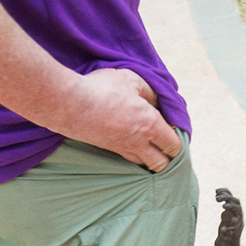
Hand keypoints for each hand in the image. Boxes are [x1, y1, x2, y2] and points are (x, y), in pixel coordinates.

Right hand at [55, 68, 181, 171]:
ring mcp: (121, 149)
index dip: (177, 140)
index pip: (174, 146)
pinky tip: (130, 141)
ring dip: (150, 158)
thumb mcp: (132, 80)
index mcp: (149, 125)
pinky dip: (134, 154)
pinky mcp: (107, 149)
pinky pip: (128, 159)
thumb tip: (159, 102)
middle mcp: (138, 143)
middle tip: (164, 142)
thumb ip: (151, 92)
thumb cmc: (101, 89)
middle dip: (167, 157)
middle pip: (161, 165)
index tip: (172, 128)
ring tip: (149, 144)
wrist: (68, 103)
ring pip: (144, 164)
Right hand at [214, 188, 243, 245]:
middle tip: (217, 199)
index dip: (231, 206)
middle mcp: (238, 215)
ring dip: (225, 194)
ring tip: (216, 193)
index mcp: (239, 221)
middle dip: (227, 198)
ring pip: (232, 199)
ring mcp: (233, 213)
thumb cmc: (227, 245)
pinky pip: (227, 200)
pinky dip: (223, 194)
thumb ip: (225, 235)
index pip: (237, 209)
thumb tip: (224, 228)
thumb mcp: (225, 242)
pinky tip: (216, 191)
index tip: (222, 207)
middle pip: (235, 202)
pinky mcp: (228, 212)